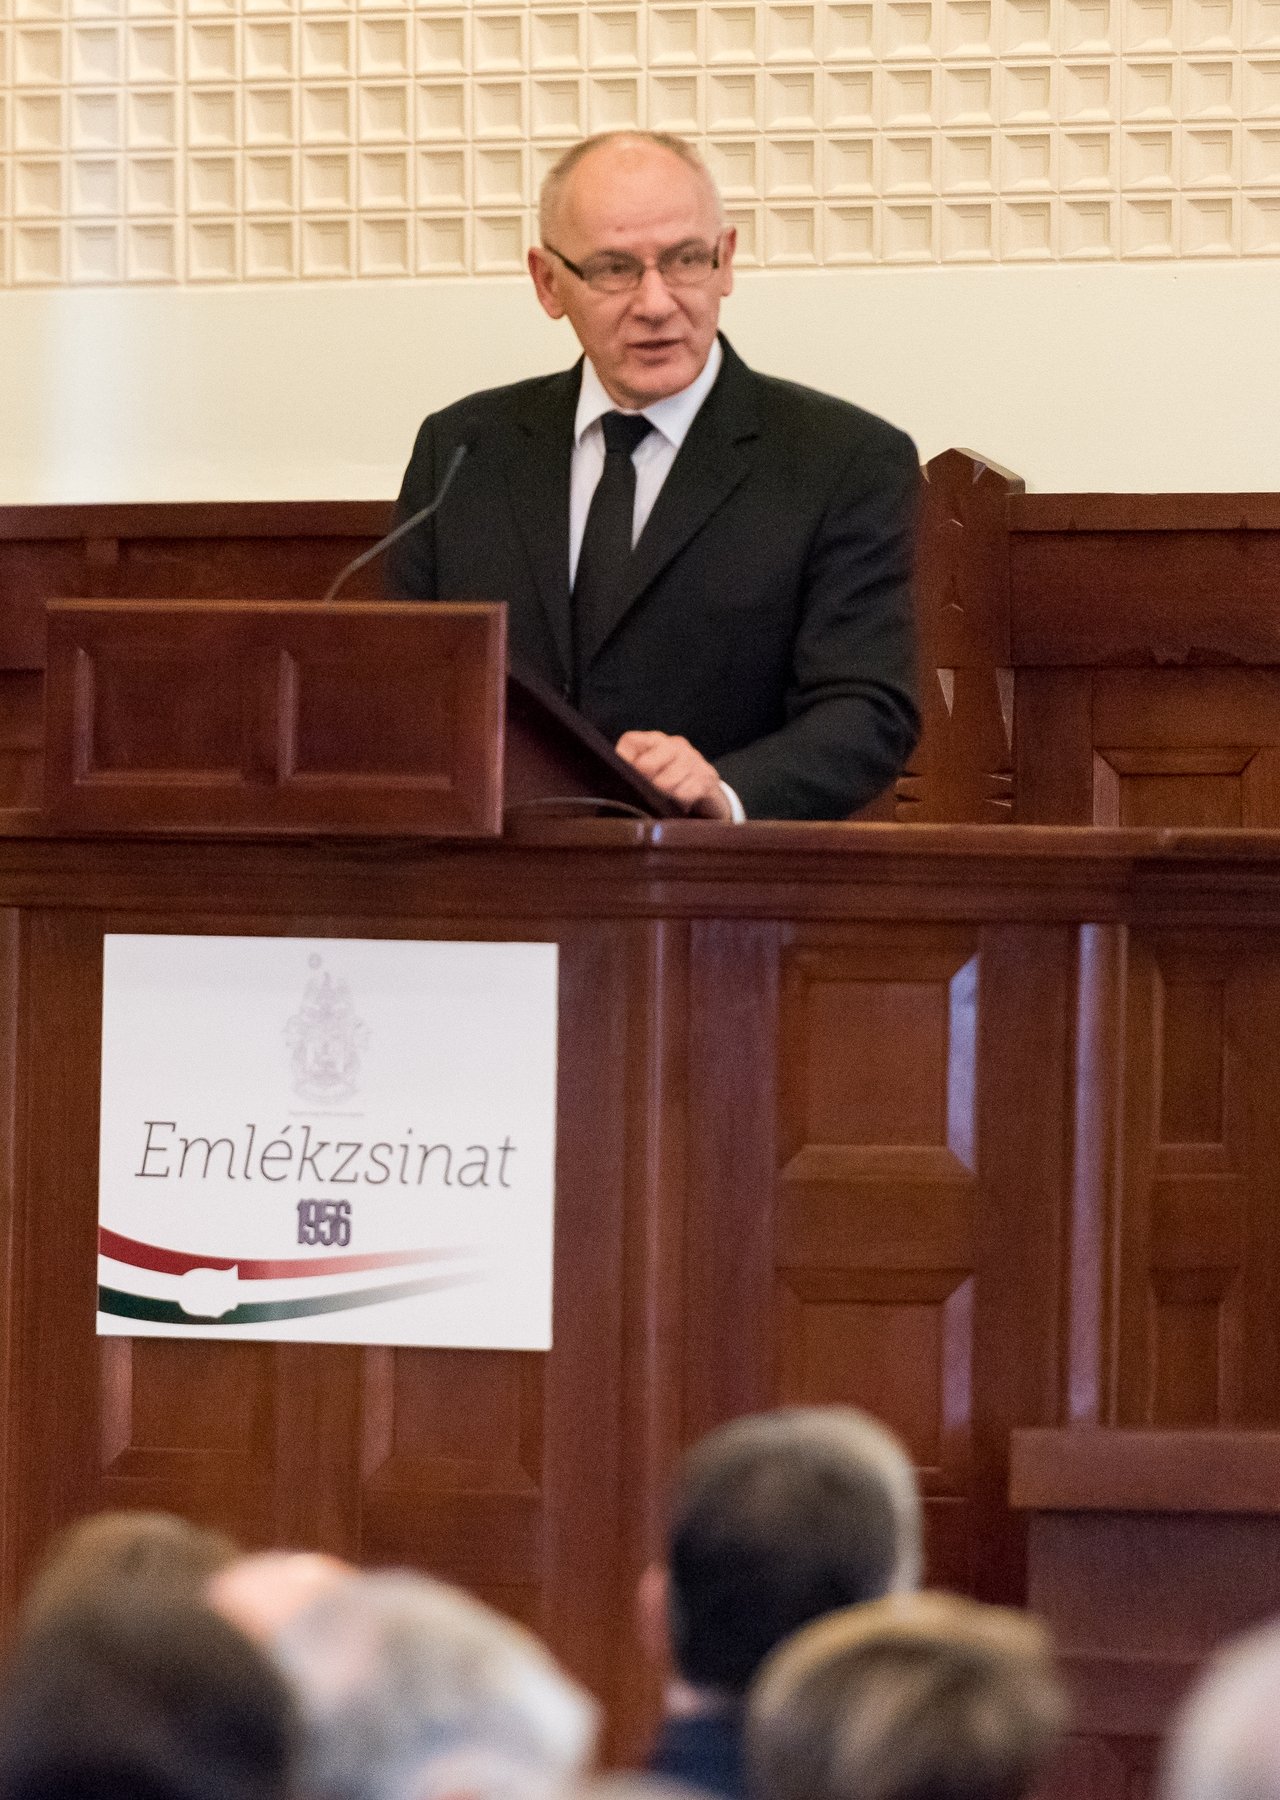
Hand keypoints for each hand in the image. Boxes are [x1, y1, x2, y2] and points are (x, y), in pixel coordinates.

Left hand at [615, 731, 732, 818]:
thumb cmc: (670, 781)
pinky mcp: (707, 776)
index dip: (624, 763)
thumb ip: (628, 770)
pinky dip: (679, 804)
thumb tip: (610, 779)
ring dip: (662, 798)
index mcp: (655, 739)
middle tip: (646, 797)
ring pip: (665, 784)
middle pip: (646, 766)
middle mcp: (674, 744)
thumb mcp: (647, 773)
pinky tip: (679, 805)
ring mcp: (692, 758)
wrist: (708, 790)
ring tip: (664, 801)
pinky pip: (684, 794)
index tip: (625, 779)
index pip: (631, 742)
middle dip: (644, 786)